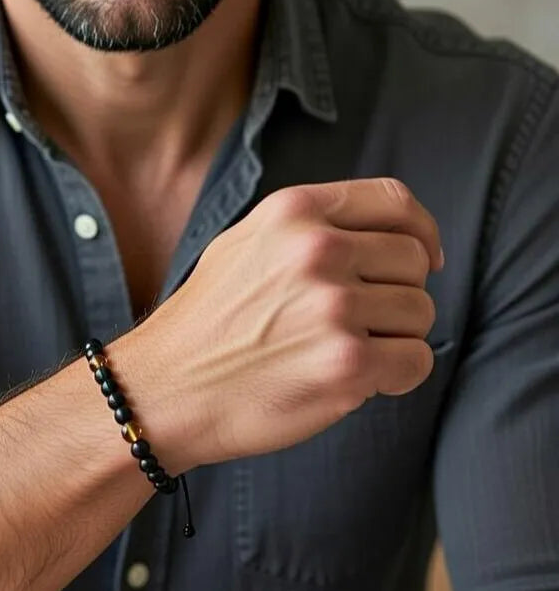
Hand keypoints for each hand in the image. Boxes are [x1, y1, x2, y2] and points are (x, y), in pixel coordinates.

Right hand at [151, 178, 442, 468]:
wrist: (165, 390)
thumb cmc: (207, 322)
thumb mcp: (246, 242)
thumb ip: (311, 227)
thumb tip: (389, 234)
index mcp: (293, 212)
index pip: (394, 200)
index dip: (422, 230)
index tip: (426, 258)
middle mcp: (317, 251)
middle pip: (413, 261)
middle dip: (399, 292)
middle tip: (361, 321)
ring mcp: (334, 308)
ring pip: (420, 313)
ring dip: (395, 337)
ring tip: (343, 350)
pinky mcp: (346, 365)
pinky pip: (417, 360)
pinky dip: (397, 374)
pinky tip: (355, 379)